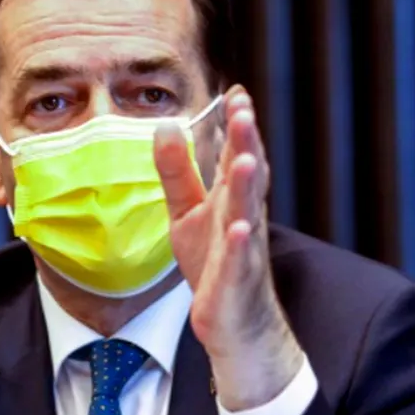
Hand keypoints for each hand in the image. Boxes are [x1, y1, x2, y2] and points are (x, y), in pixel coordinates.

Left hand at [154, 86, 303, 410]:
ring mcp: (243, 248)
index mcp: (230, 197)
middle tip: (244, 111)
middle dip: (247, 143)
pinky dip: (240, 244)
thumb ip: (177, 170)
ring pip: (248, 212)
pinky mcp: (235, 280)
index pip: (235, 152)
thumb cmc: (214, 261)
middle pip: (247, 174)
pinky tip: (238, 229)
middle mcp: (243, 215)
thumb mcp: (186, 210)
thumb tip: (166, 124)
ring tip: (243, 159)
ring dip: (246, 186)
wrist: (234, 322)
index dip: (236, 124)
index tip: (235, 92)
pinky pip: (239, 260)